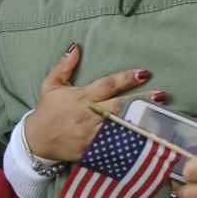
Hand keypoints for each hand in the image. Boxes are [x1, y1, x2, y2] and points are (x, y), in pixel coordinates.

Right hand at [25, 43, 164, 160]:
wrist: (35, 142)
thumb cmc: (47, 111)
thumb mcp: (51, 85)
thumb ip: (64, 66)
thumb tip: (75, 47)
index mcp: (81, 97)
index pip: (107, 84)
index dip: (126, 78)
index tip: (144, 73)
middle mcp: (88, 115)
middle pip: (119, 105)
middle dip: (140, 99)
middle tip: (161, 94)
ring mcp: (91, 134)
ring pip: (119, 126)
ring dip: (139, 120)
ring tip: (158, 115)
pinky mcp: (92, 150)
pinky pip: (113, 145)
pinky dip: (128, 140)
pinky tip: (145, 136)